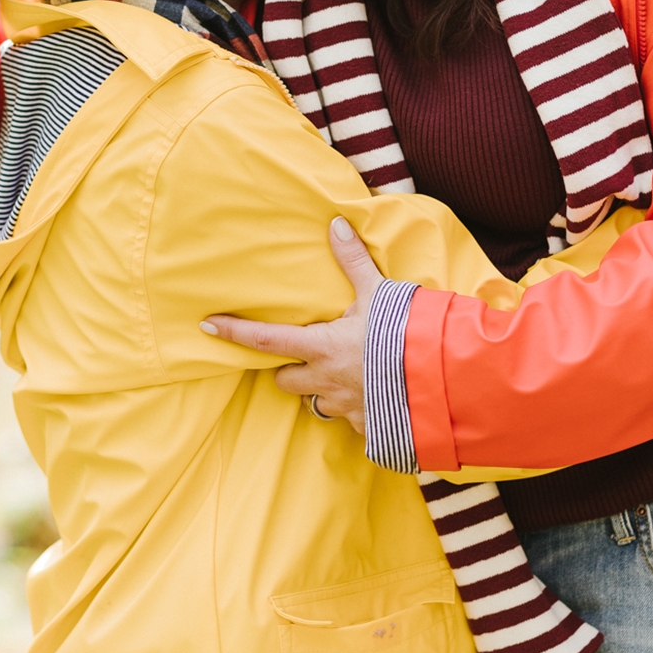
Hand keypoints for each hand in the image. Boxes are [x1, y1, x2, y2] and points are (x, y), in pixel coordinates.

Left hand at [200, 218, 385, 432]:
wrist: (444, 380)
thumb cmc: (406, 333)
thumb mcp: (379, 292)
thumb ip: (353, 261)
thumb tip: (335, 224)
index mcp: (322, 347)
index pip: (266, 340)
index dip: (234, 333)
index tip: (208, 326)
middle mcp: (326, 381)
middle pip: (285, 380)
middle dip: (288, 370)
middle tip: (301, 355)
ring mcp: (346, 408)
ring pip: (316, 402)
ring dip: (320, 389)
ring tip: (341, 374)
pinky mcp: (368, 428)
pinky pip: (350, 420)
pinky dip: (355, 408)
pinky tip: (373, 396)